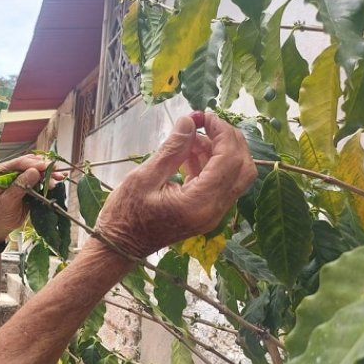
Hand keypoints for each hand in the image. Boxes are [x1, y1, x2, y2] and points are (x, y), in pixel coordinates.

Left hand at [0, 154, 64, 242]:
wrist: (1, 225)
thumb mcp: (7, 201)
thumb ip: (19, 186)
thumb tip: (34, 172)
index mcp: (2, 171)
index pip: (20, 163)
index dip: (34, 164)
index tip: (46, 167)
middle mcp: (12, 171)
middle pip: (31, 163)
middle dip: (45, 168)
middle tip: (56, 174)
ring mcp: (22, 176)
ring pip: (38, 169)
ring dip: (50, 173)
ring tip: (59, 177)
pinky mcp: (30, 184)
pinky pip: (41, 178)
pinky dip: (50, 178)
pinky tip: (60, 178)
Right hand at [90, 113, 256, 258]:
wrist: (120, 247)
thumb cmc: (125, 215)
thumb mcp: (143, 178)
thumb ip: (171, 150)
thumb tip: (189, 121)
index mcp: (200, 203)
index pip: (230, 160)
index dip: (222, 132)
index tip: (204, 116)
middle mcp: (213, 210)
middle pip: (243, 168)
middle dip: (229, 140)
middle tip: (205, 124)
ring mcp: (212, 213)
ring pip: (235, 175)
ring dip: (219, 151)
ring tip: (189, 139)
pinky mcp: (205, 212)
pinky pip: (220, 183)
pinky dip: (211, 164)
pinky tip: (188, 154)